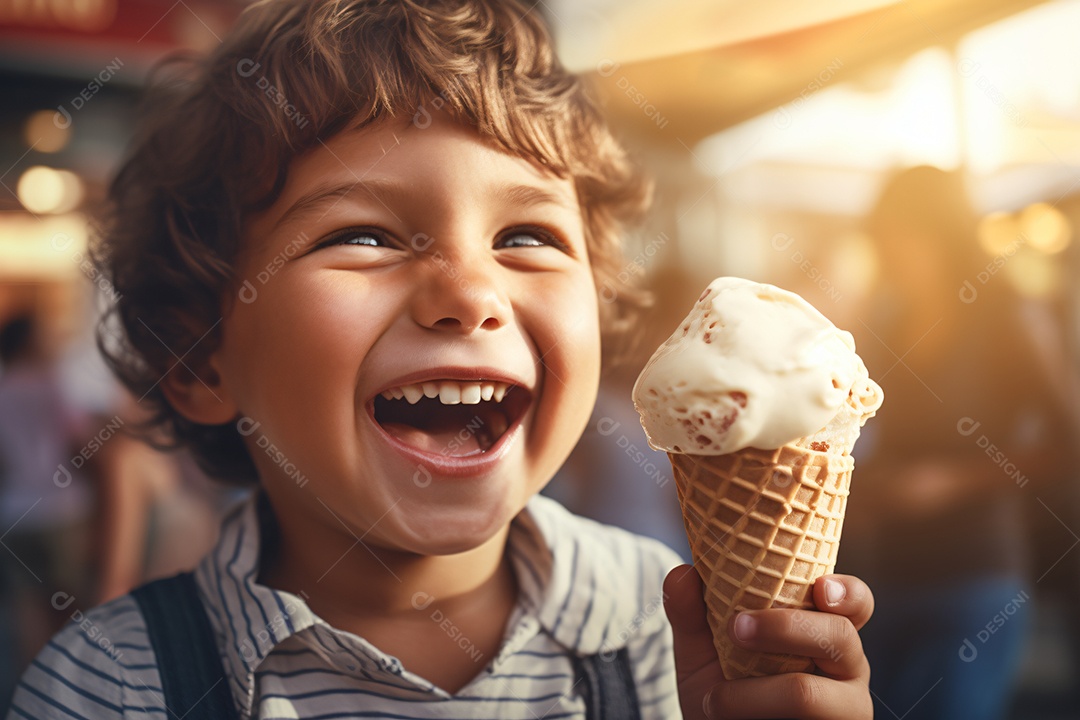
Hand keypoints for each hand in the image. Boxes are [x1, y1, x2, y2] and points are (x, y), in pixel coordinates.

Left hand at [664, 565, 873, 718]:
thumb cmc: (720, 689)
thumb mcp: (700, 651)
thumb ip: (691, 612)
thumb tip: (681, 574)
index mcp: (822, 630)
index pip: (854, 603)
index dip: (847, 592)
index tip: (820, 586)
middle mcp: (844, 666)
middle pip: (840, 637)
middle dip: (785, 628)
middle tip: (737, 629)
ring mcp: (843, 708)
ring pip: (809, 694)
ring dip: (753, 694)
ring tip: (716, 699)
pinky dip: (752, 716)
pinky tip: (724, 717)